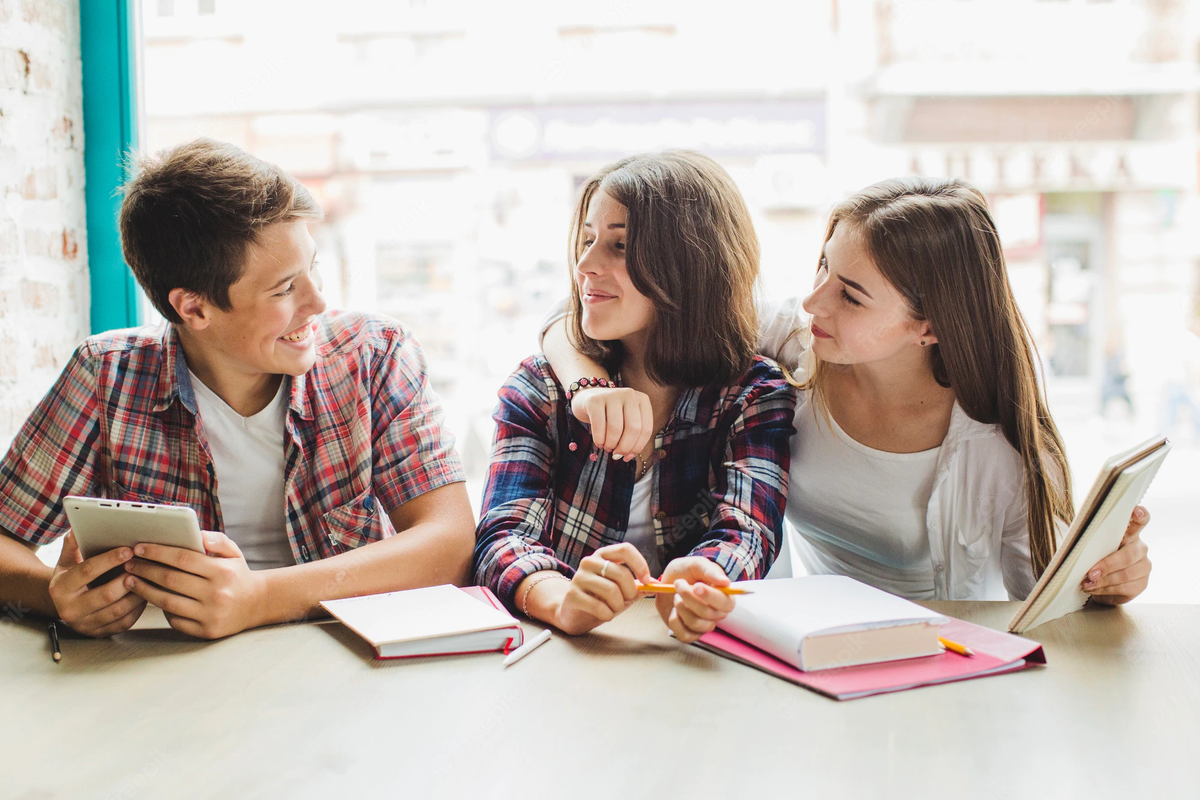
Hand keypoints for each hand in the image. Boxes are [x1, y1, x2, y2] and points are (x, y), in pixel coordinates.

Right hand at [48, 532, 146, 636]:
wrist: (65, 604)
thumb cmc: (71, 576)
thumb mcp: (67, 560)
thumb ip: (73, 543)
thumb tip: (79, 525)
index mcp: (60, 588)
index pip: (87, 571)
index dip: (109, 560)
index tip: (129, 550)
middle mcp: (69, 610)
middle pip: (106, 594)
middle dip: (128, 578)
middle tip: (144, 565)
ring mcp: (84, 624)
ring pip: (118, 610)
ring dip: (138, 594)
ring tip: (149, 578)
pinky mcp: (99, 633)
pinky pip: (124, 622)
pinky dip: (138, 608)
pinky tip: (147, 594)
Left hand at [125, 531, 266, 638]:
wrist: (257, 605)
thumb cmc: (238, 576)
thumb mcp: (234, 553)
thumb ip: (217, 540)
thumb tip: (196, 534)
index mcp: (222, 572)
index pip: (183, 558)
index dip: (158, 552)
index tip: (139, 548)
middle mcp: (217, 594)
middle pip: (170, 579)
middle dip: (145, 570)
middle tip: (129, 564)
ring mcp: (210, 614)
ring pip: (167, 602)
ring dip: (144, 590)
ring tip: (130, 581)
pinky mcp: (205, 631)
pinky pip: (174, 620)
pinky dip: (160, 609)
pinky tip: (151, 599)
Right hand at [552, 543, 651, 634]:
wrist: (574, 613)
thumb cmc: (601, 598)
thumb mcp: (622, 591)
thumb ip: (638, 586)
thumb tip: (655, 584)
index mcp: (604, 555)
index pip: (625, 549)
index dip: (639, 564)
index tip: (646, 581)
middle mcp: (589, 561)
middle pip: (620, 573)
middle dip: (630, 591)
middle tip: (628, 600)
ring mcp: (579, 577)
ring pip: (611, 591)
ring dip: (618, 605)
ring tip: (614, 609)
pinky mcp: (572, 595)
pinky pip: (599, 606)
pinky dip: (607, 615)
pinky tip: (604, 615)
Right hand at [571, 387, 653, 460]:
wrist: (588, 398)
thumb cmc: (611, 414)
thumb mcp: (626, 420)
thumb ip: (632, 436)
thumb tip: (628, 456)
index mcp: (642, 400)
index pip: (646, 429)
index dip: (637, 447)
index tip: (628, 456)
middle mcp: (629, 394)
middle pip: (633, 428)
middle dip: (624, 447)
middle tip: (616, 455)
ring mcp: (612, 395)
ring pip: (616, 428)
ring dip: (610, 444)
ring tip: (607, 447)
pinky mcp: (595, 400)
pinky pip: (599, 426)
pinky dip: (599, 439)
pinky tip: (599, 443)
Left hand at [655, 557, 735, 642]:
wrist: (668, 581)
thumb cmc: (685, 572)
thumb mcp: (696, 565)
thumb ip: (710, 571)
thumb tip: (726, 582)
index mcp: (723, 596)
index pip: (726, 603)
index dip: (711, 596)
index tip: (696, 586)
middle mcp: (716, 613)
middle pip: (709, 614)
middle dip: (690, 598)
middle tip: (679, 583)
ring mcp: (703, 625)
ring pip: (696, 624)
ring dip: (681, 607)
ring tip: (676, 595)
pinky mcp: (690, 633)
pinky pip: (685, 635)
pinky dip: (675, 622)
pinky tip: (673, 610)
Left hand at [1083, 505, 1150, 604]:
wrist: (1099, 583)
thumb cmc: (1094, 559)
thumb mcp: (1090, 547)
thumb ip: (1090, 541)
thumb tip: (1076, 540)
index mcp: (1128, 534)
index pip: (1140, 521)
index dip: (1140, 515)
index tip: (1135, 511)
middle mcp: (1140, 548)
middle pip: (1129, 555)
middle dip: (1108, 565)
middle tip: (1090, 573)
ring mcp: (1144, 566)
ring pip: (1127, 574)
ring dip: (1104, 580)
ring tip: (1087, 583)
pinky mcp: (1142, 583)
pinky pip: (1126, 587)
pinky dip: (1107, 589)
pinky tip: (1095, 589)